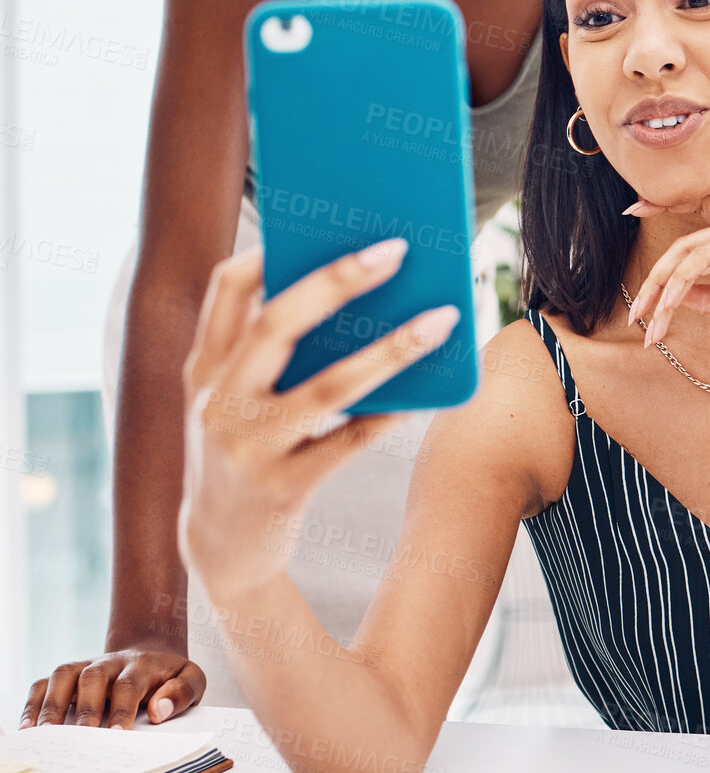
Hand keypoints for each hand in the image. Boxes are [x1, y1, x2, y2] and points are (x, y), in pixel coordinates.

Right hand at [20, 643, 205, 729]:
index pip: (129, 685)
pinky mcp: (68, 675)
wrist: (151, 652)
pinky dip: (32, 703)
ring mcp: (86, 665)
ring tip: (44, 736)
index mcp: (142, 664)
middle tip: (81, 738)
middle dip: (86, 707)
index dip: (122, 709)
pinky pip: (44, 683)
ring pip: (64, 675)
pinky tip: (26, 729)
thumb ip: (182, 693)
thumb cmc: (170, 677)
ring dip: (52, 704)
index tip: (118, 735)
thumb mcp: (192, 679)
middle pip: (93, 677)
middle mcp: (110, 662)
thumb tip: (159, 711)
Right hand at [178, 239, 459, 604]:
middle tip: (397, 248)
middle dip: (339, 281)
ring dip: (393, 349)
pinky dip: (390, 412)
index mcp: (204, 369)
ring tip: (442, 318)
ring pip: (329, 387)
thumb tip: (354, 293)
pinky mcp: (283, 489)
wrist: (220, 551)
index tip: (314, 221)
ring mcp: (249, 448)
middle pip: (279, 324)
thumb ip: (269, 352)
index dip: (271, 250)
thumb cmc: (245, 451)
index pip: (226, 291)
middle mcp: (219, 402)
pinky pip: (350, 442)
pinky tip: (428, 391)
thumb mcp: (235, 400)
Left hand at [622, 194, 709, 345]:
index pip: (703, 207)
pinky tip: (668, 309)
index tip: (634, 208)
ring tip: (647, 323)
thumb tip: (680, 297)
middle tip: (636, 313)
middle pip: (685, 241)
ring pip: (687, 252)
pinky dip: (679, 286)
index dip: (669, 203)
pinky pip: (702, 261)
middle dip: (653, 277)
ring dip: (660, 289)